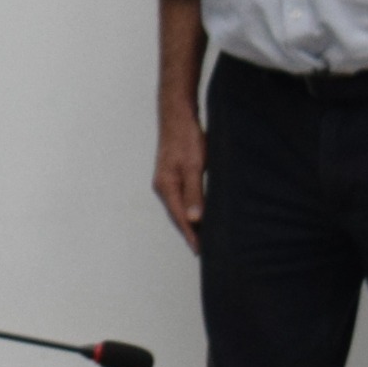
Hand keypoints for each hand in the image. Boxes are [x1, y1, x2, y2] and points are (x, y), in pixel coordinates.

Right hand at [152, 104, 205, 250]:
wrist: (177, 115)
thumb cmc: (186, 138)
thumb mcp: (194, 166)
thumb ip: (194, 193)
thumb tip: (194, 219)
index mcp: (166, 186)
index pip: (180, 218)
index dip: (191, 235)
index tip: (200, 251)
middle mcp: (163, 186)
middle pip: (177, 215)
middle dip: (190, 232)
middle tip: (204, 249)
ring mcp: (166, 179)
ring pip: (179, 207)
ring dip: (189, 221)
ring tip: (202, 235)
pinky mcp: (172, 173)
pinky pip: (181, 197)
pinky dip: (189, 208)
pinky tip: (198, 211)